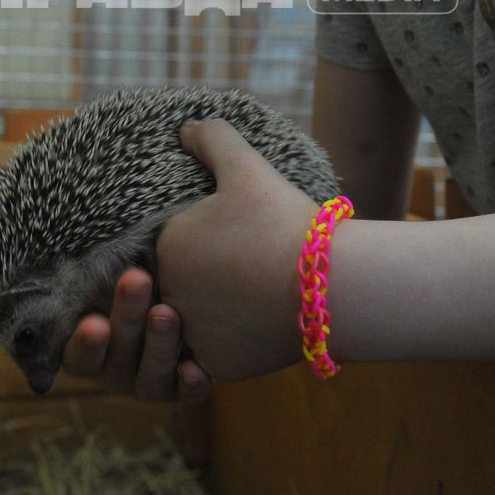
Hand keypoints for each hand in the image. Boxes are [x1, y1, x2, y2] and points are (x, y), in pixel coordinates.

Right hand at [60, 268, 213, 402]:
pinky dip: (191, 383)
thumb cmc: (137, 272)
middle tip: (137, 280)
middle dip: (126, 319)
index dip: (85, 343)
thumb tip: (76, 213)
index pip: (78, 353)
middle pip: (116, 356)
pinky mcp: (183, 385)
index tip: (94, 322)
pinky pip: (187, 393)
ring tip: (168, 313)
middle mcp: (114, 368)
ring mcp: (149, 380)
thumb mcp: (111, 269)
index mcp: (87, 346)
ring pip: (151, 376)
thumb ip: (100, 260)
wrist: (184, 288)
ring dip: (158, 346)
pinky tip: (198, 367)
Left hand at [156, 118, 319, 381]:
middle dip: (208, 274)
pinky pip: (216, 353)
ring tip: (255, 292)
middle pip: (182, 282)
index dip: (207, 236)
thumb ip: (213, 139)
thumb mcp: (248, 167)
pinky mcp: (216, 367)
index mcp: (166, 247)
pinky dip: (236, 339)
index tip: (239, 232)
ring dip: (219, 308)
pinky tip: (260, 321)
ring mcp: (189, 336)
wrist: (329, 286)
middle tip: (250, 262)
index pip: (174, 242)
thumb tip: (186, 127)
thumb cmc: (284, 222)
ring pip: (197, 320)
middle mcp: (165, 295)